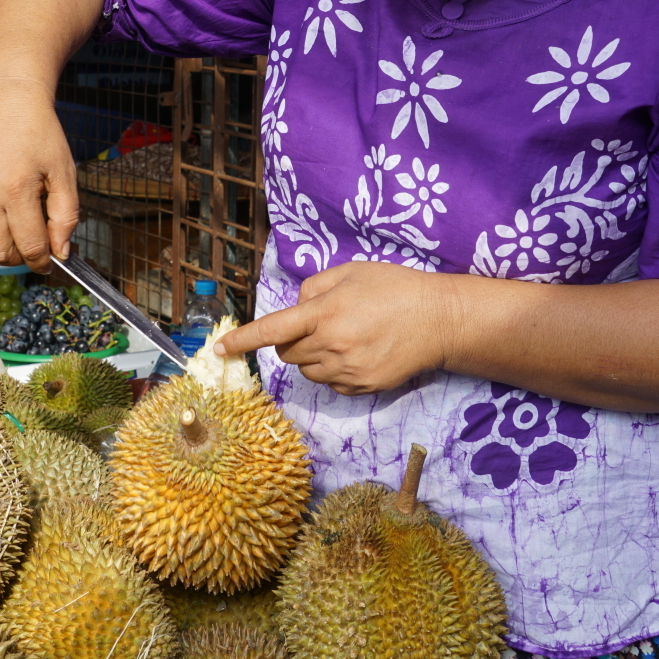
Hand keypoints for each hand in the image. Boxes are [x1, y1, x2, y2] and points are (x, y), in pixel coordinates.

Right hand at [0, 83, 77, 270]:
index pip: (28, 245)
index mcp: (16, 187)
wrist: (6, 100)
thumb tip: (60, 252)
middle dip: (17, 258)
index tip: (47, 261)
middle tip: (28, 246)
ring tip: (7, 229)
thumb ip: (65, 215)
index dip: (41, 261)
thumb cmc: (39, 134)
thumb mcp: (64, 172)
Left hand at [215, 261, 455, 395]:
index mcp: (325, 312)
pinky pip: (330, 383)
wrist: (439, 320)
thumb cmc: (394, 287)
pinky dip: (332, 370)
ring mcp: (346, 369)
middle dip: (291, 339)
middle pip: (286, 352)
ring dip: (311, 356)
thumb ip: (313, 287)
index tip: (219, 349)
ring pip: (306, 371)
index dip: (242, 340)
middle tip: (319, 323)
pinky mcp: (361, 387)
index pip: (272, 329)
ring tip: (343, 336)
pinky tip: (357, 352)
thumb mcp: (351, 271)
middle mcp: (331, 345)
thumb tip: (296, 308)